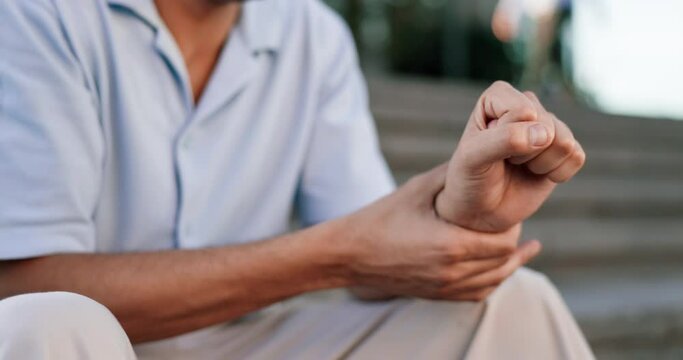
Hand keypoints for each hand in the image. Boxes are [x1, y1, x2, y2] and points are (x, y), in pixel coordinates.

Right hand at [342, 164, 540, 300]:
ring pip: (494, 280)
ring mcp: (446, 287)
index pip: (504, 243)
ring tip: (526, 248)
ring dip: (509, 263)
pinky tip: (499, 269)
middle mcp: (453, 271)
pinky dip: (493, 279)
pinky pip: (478, 293)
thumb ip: (452, 176)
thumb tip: (480, 156)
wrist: (350, 254)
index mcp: (451, 245)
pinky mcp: (438, 295)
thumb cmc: (382, 218)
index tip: (514, 213)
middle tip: (517, 223)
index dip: (514, 228)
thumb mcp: (418, 190)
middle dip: (515, 243)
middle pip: (503, 261)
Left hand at [435, 81, 585, 232]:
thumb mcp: (474, 157)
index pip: (523, 111)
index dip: (506, 137)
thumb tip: (545, 134)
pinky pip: (576, 157)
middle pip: (547, 126)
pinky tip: (536, 174)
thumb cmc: (471, 177)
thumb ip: (505, 139)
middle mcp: (527, 104)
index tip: (486, 148)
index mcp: (499, 96)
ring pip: (564, 142)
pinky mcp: (564, 149)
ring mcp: (548, 126)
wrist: (479, 209)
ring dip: (540, 164)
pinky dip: (556, 174)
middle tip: (503, 160)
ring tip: (518, 166)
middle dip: (524, 153)